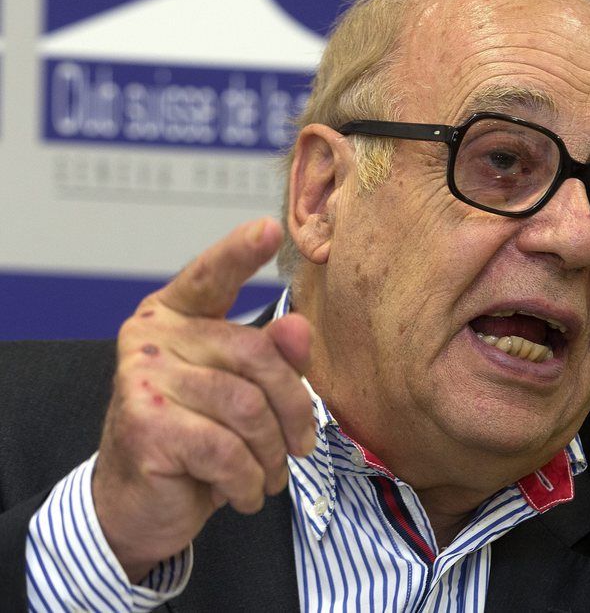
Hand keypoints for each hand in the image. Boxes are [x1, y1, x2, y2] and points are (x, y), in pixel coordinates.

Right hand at [92, 218, 314, 582]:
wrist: (143, 503)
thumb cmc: (199, 438)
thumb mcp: (244, 394)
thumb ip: (274, 358)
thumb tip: (299, 328)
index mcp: (178, 315)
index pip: (211, 276)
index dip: (239, 252)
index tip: (270, 228)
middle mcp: (154, 336)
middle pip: (257, 354)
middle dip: (294, 408)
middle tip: (303, 446)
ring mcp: (143, 376)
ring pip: (247, 407)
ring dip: (272, 454)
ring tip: (270, 475)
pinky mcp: (144, 422)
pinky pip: (226, 449)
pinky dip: (248, 480)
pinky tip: (244, 491)